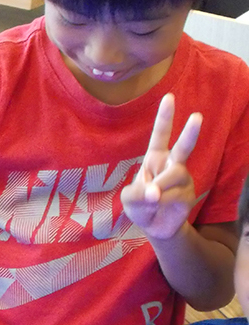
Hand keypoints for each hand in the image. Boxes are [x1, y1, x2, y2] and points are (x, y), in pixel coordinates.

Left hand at [121, 93, 200, 239]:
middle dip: (190, 132)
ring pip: (174, 176)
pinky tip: (158, 207)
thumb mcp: (128, 198)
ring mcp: (183, 179)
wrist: (155, 227)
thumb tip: (155, 194)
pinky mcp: (189, 195)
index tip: (168, 97)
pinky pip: (173, 196)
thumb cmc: (140, 205)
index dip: (165, 117)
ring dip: (160, 186)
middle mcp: (172, 164)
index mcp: (155, 158)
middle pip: (183, 146)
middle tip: (197, 117)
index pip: (161, 134)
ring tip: (153, 198)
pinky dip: (161, 203)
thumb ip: (135, 193)